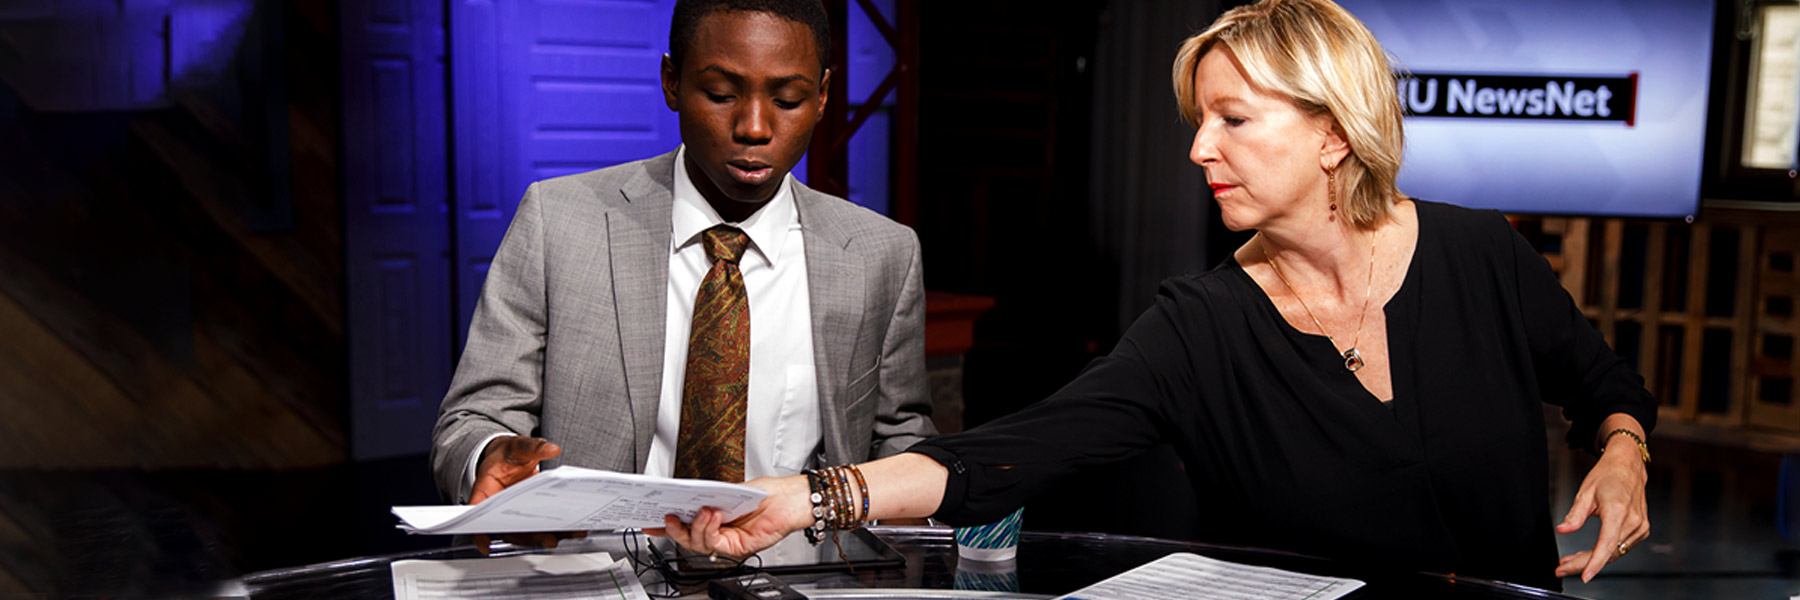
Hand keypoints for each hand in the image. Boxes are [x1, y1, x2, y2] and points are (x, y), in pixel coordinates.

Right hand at [469, 436, 583, 553]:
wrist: (511, 457)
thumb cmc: (507, 455)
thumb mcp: (518, 447)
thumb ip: (533, 447)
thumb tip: (551, 449)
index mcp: (485, 490)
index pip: (478, 511)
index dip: (479, 531)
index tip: (485, 543)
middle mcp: (498, 508)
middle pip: (508, 529)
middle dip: (529, 537)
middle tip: (549, 539)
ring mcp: (514, 515)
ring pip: (527, 532)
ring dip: (547, 537)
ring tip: (570, 534)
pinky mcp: (529, 516)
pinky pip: (540, 527)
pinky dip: (556, 530)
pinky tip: (574, 529)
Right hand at [646, 475, 812, 558]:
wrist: (790, 499)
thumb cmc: (766, 493)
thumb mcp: (729, 490)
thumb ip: (708, 496)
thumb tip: (686, 495)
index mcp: (713, 517)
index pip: (685, 524)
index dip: (665, 525)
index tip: (648, 521)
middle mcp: (718, 532)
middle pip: (687, 538)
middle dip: (673, 528)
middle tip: (669, 515)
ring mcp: (727, 541)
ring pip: (698, 543)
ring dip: (696, 526)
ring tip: (703, 510)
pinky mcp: (738, 547)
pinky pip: (715, 543)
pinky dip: (710, 529)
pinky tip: (713, 515)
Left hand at [1554, 438, 1649, 581]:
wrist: (1628, 467)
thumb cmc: (1608, 476)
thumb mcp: (1585, 492)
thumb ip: (1575, 514)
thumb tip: (1563, 530)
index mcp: (1618, 512)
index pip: (1607, 545)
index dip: (1594, 563)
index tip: (1584, 576)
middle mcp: (1633, 522)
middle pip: (1608, 553)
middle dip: (1583, 564)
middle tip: (1561, 568)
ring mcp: (1640, 527)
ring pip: (1614, 552)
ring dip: (1591, 560)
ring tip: (1568, 561)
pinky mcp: (1641, 529)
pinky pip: (1620, 547)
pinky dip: (1604, 553)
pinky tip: (1587, 554)